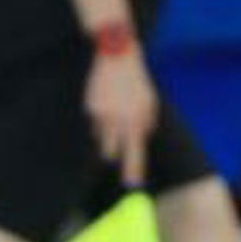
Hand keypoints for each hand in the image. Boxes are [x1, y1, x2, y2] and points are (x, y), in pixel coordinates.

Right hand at [84, 48, 157, 186]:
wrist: (119, 57)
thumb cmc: (137, 81)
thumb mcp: (149, 102)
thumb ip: (146, 123)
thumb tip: (140, 138)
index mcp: (137, 120)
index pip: (136, 152)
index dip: (133, 170)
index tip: (133, 184)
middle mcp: (119, 122)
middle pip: (110, 152)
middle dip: (111, 151)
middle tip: (114, 140)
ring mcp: (103, 115)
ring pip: (100, 137)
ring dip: (106, 132)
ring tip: (113, 110)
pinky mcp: (90, 108)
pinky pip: (94, 122)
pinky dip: (100, 116)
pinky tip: (106, 98)